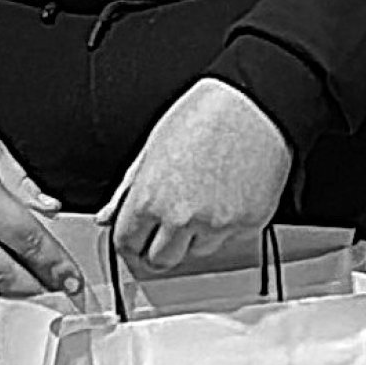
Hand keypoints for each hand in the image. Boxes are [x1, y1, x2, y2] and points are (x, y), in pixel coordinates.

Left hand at [107, 78, 293, 272]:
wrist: (256, 104)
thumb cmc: (206, 114)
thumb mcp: (154, 146)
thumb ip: (129, 188)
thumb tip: (109, 215)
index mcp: (150, 198)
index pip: (127, 245)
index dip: (131, 240)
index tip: (138, 236)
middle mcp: (182, 218)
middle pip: (160, 260)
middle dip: (160, 246)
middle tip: (167, 227)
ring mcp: (217, 225)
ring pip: (197, 252)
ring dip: (196, 236)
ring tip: (204, 199)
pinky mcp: (248, 224)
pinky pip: (229, 240)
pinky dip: (226, 226)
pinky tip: (227, 195)